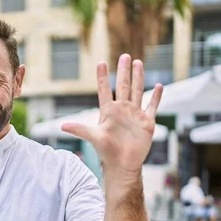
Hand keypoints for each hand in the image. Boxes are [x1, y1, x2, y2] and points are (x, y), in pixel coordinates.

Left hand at [61, 54, 162, 175]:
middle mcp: (122, 110)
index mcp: (108, 111)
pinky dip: (156, 96)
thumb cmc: (107, 152)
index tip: (101, 62)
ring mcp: (135, 114)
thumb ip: (79, 130)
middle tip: (124, 56)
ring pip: (137, 91)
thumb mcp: (93, 138)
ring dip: (138, 77)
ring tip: (138, 63)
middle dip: (123, 71)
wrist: (123, 164)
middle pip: (123, 85)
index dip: (103, 77)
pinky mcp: (147, 122)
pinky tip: (158, 86)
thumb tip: (62, 126)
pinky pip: (152, 106)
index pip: (105, 90)